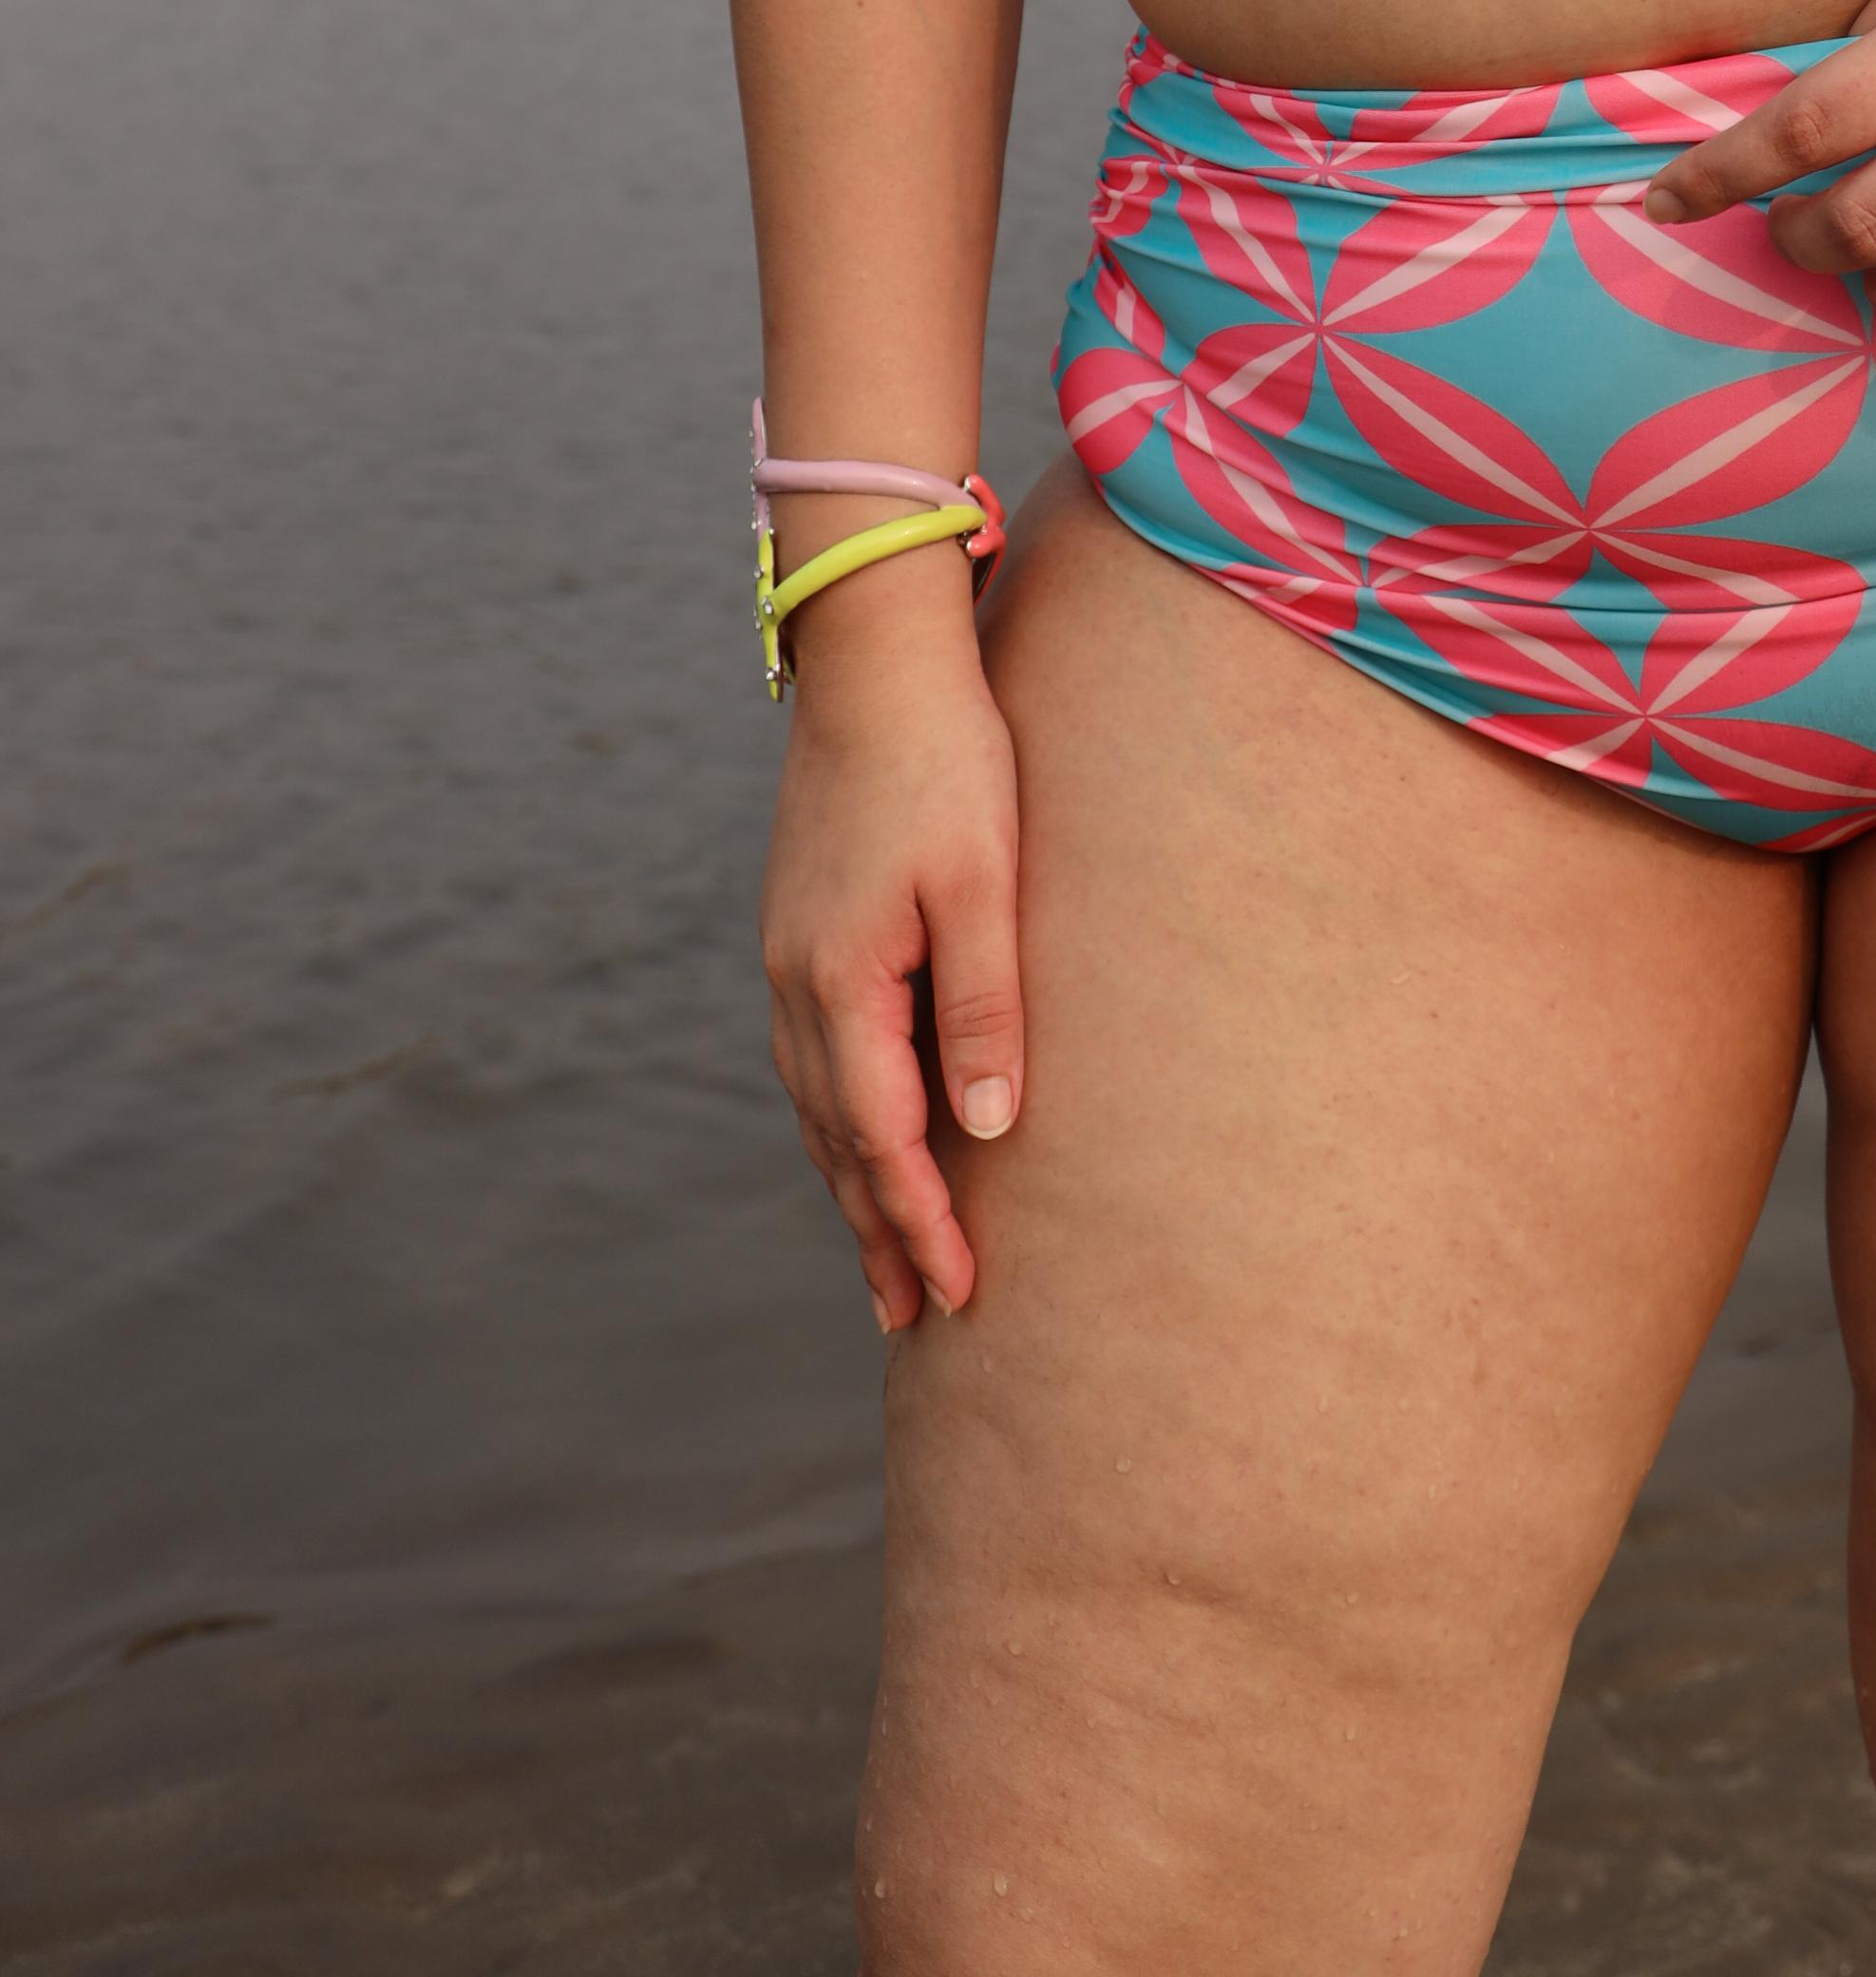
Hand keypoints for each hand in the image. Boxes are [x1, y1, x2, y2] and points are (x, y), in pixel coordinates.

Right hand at [758, 557, 1024, 1333]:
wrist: (875, 659)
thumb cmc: (947, 762)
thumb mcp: (984, 883)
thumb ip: (983, 1006)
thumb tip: (986, 1131)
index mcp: (841, 982)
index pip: (881, 1141)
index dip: (920, 1224)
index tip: (957, 1297)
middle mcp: (797, 984)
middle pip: (836, 1141)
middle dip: (877, 1231)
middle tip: (914, 1318)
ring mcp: (789, 956)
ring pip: (818, 1105)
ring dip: (851, 1184)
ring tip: (887, 1253)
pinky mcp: (801, 930)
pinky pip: (814, 1056)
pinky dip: (840, 1117)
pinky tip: (862, 1133)